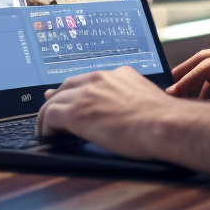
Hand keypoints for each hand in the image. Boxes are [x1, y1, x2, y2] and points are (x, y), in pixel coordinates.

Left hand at [36, 66, 178, 159]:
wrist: (164, 124)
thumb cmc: (163, 120)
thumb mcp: (146, 99)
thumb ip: (132, 97)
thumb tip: (128, 109)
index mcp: (119, 74)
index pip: (89, 79)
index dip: (76, 89)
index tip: (71, 96)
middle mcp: (100, 79)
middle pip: (68, 85)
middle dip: (56, 96)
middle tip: (48, 106)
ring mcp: (87, 94)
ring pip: (54, 100)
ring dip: (47, 114)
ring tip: (45, 128)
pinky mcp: (76, 112)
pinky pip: (50, 115)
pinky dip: (45, 125)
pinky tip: (47, 135)